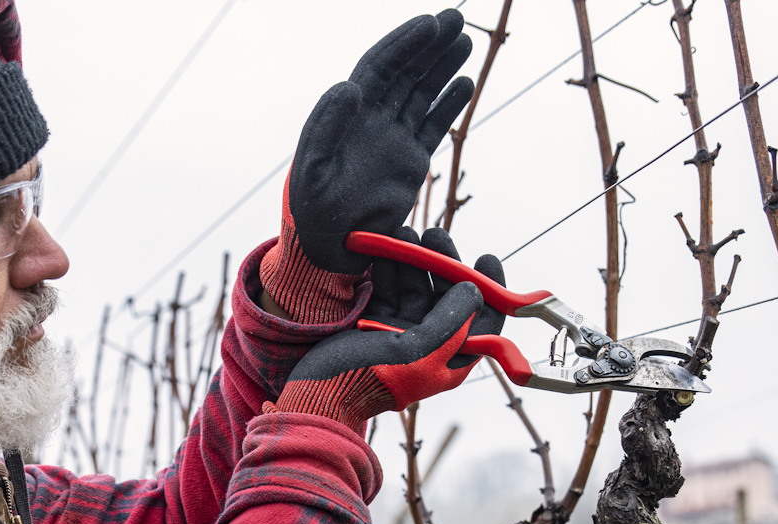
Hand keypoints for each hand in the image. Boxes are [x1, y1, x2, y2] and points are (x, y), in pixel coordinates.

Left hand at [260, 10, 473, 322]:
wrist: (330, 247)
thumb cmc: (312, 211)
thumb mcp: (311, 171)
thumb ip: (326, 128)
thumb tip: (349, 86)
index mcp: (347, 116)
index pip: (378, 69)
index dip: (403, 44)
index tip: (429, 25)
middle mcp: (372, 120)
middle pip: (404, 73)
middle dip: (429, 45)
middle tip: (457, 19)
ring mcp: (393, 139)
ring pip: (422, 94)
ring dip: (442, 67)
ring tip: (466, 43)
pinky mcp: (410, 162)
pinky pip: (433, 126)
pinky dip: (449, 105)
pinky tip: (466, 83)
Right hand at [265, 227, 506, 431]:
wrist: (319, 392)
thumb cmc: (371, 378)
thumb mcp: (418, 351)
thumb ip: (450, 321)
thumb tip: (474, 290)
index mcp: (450, 360)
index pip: (483, 322)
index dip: (490, 290)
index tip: (485, 257)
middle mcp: (431, 345)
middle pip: (447, 297)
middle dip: (442, 265)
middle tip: (434, 234)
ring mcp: (403, 333)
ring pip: (416, 289)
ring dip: (411, 261)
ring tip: (403, 233)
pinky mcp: (377, 323)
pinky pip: (390, 290)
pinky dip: (388, 270)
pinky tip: (384, 248)